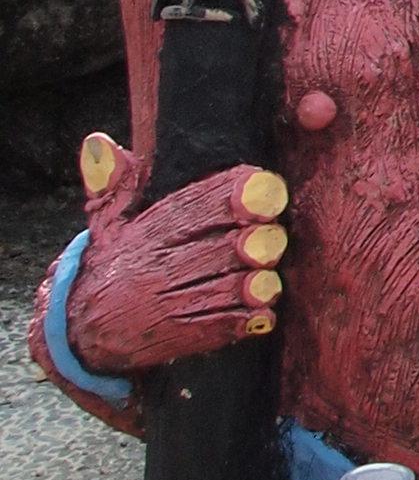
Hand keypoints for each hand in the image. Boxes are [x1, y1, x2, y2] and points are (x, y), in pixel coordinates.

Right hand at [62, 161, 287, 374]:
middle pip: (221, 249)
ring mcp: (165, 305)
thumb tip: (98, 142)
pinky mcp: (175, 337)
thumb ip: (115, 183)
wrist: (82, 332)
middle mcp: (156, 268)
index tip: (268, 188)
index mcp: (147, 233)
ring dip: (258, 281)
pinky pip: (218, 327)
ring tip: (270, 275)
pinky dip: (246, 319)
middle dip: (257, 240)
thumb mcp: (108, 224)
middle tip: (275, 234)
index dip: (236, 196)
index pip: (195, 208)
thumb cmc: (115, 264)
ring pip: (226, 289)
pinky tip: (263, 312)